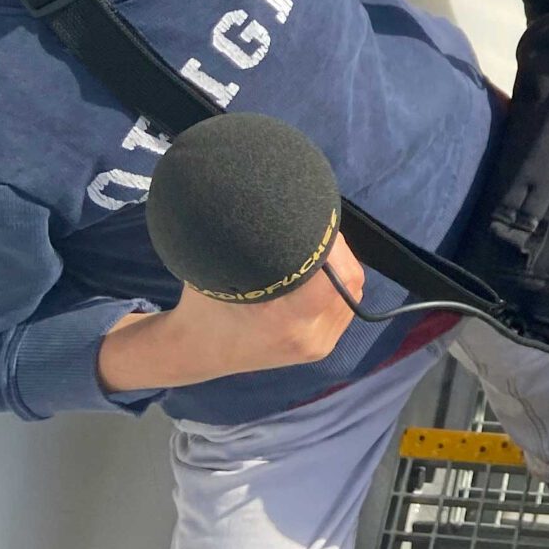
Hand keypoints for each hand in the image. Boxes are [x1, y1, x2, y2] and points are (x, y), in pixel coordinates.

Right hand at [98, 236, 364, 390]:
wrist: (196, 352)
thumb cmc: (202, 304)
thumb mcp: (215, 265)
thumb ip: (246, 237)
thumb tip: (271, 196)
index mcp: (283, 322)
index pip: (332, 274)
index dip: (328, 242)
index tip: (311, 220)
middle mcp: (308, 337)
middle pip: (348, 279)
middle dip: (335, 247)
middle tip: (314, 224)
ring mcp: (319, 345)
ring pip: (352, 290)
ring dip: (339, 263)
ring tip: (314, 244)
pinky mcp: (322, 345)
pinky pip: (345, 304)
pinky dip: (337, 282)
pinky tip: (318, 268)